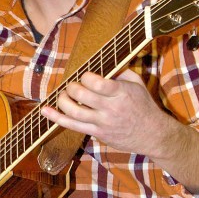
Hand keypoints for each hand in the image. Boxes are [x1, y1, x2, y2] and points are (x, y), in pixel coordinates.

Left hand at [41, 69, 170, 158]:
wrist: (153, 134)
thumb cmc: (144, 106)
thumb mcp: (137, 84)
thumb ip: (120, 72)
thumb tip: (103, 63)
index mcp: (120, 93)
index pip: (97, 83)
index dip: (86, 77)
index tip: (85, 76)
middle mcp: (110, 108)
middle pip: (81, 95)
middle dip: (71, 87)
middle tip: (72, 86)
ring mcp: (102, 122)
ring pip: (74, 111)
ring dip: (62, 100)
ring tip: (63, 96)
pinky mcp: (97, 133)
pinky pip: (72, 126)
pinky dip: (56, 117)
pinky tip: (46, 111)